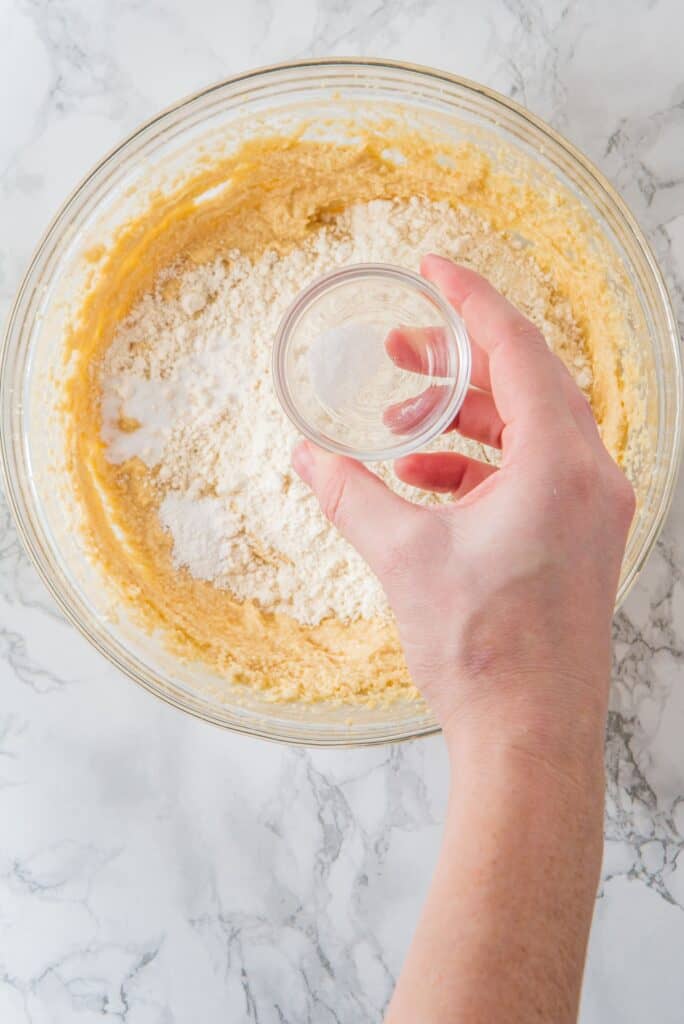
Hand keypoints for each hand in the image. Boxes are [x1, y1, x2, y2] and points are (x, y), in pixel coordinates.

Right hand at [292, 255, 634, 764]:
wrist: (530, 738)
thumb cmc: (484, 651)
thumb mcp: (403, 557)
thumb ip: (351, 495)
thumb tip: (308, 457)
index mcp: (558, 463)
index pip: (517, 348)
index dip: (470, 301)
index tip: (432, 269)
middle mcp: (588, 477)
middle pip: (525, 384)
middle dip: (457, 363)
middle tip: (399, 351)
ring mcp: (589, 511)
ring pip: (528, 431)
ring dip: (464, 420)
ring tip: (400, 425)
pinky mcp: (578, 540)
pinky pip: (531, 475)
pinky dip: (479, 466)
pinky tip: (425, 483)